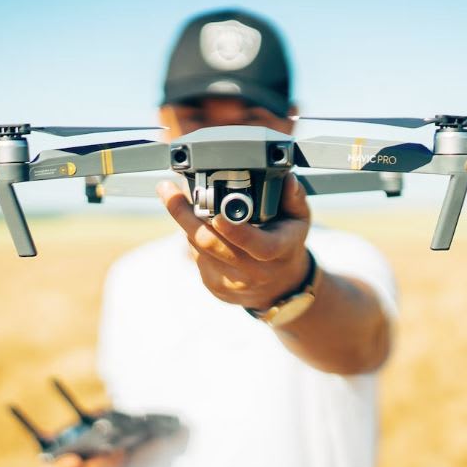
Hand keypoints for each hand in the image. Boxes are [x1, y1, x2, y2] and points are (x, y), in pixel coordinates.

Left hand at [157, 173, 310, 309]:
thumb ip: (294, 198)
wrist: (280, 287)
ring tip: (179, 199)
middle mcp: (253, 272)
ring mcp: (231, 283)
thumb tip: (287, 179)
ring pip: (197, 247)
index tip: (215, 214)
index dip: (234, 230)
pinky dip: (192, 237)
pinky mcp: (214, 287)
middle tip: (167, 190)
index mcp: (277, 252)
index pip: (255, 243)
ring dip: (186, 221)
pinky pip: (195, 257)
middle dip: (184, 214)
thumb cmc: (287, 245)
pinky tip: (198, 225)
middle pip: (210, 243)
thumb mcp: (299, 220)